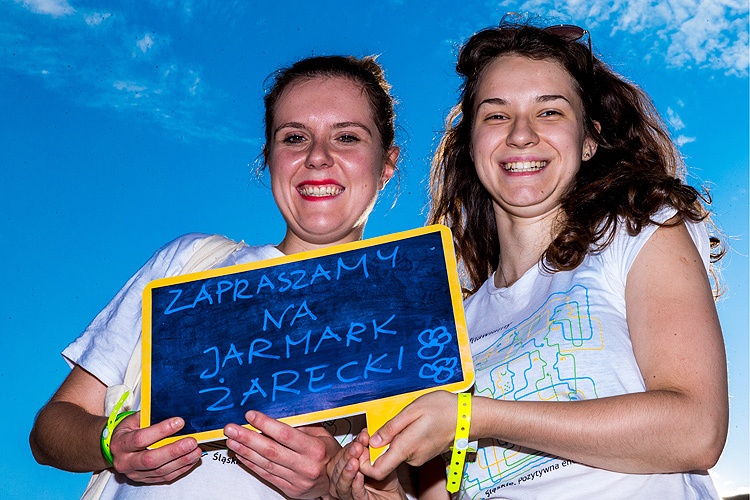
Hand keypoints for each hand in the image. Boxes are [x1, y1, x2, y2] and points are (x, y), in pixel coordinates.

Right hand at [109, 412, 201, 482]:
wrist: (116, 449)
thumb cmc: (127, 432)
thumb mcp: (132, 420)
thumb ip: (148, 416)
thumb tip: (170, 410)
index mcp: (121, 444)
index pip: (141, 439)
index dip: (161, 430)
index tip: (179, 422)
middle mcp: (126, 462)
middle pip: (151, 459)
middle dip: (174, 451)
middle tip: (191, 442)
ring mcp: (136, 473)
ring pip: (161, 470)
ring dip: (182, 461)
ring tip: (196, 450)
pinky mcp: (146, 479)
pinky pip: (165, 476)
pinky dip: (181, 468)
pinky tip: (191, 459)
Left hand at [224, 410, 340, 498]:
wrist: (336, 482)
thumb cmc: (328, 454)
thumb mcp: (322, 435)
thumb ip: (300, 428)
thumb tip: (274, 421)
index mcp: (315, 449)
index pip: (285, 435)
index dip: (266, 424)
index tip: (251, 415)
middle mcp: (305, 466)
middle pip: (271, 450)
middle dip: (247, 438)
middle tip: (232, 429)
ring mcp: (296, 480)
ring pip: (265, 464)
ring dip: (245, 451)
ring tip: (232, 440)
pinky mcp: (289, 489)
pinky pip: (266, 475)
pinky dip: (252, 464)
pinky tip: (241, 455)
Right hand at [328, 431, 406, 499]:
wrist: (393, 495)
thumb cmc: (383, 478)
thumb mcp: (376, 458)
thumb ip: (368, 447)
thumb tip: (365, 432)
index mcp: (344, 467)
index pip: (340, 455)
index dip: (349, 445)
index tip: (361, 436)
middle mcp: (343, 479)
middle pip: (337, 468)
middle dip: (347, 455)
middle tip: (358, 446)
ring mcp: (348, 491)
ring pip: (341, 482)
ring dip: (348, 470)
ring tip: (355, 461)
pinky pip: (354, 493)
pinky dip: (356, 483)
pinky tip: (360, 475)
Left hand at [362, 391, 456, 480]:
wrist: (467, 417)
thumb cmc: (442, 409)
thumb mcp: (412, 411)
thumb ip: (391, 428)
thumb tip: (373, 441)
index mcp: (406, 448)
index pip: (377, 470)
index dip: (364, 461)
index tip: (362, 443)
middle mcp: (411, 458)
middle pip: (383, 461)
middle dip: (374, 446)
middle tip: (372, 427)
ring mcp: (418, 458)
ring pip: (394, 453)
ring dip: (388, 440)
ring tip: (391, 422)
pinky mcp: (423, 454)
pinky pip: (405, 450)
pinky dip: (399, 439)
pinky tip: (404, 425)